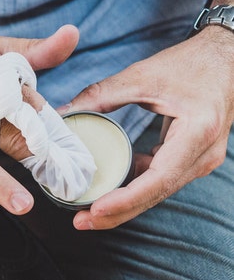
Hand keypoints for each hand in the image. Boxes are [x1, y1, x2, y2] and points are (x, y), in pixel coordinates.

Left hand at [63, 26, 233, 229]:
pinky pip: (159, 183)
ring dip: (123, 205)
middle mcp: (203, 154)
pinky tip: (109, 192)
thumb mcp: (143, 75)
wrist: (226, 58)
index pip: (158, 179)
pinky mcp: (191, 161)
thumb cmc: (191, 63)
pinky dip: (134, 190)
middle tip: (81, 222)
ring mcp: (200, 161)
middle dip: (117, 213)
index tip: (96, 209)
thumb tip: (63, 112)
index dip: (126, 199)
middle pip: (155, 195)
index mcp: (198, 132)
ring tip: (87, 213)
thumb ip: (101, 94)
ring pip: (156, 193)